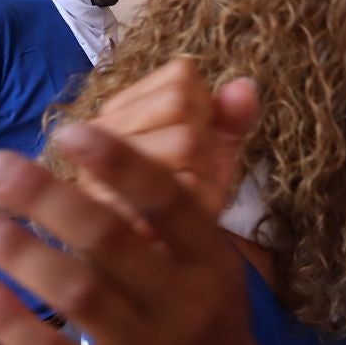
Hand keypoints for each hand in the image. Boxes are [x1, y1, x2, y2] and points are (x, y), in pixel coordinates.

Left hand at [0, 122, 271, 344]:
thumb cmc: (210, 323)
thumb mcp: (219, 255)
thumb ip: (217, 170)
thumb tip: (239, 80)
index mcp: (212, 265)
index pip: (169, 203)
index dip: (120, 163)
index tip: (69, 129)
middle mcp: (186, 309)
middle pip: (113, 243)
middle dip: (50, 200)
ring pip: (82, 299)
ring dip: (24, 256)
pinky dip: (16, 326)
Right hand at [83, 58, 258, 218]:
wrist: (154, 269)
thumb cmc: (182, 209)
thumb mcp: (211, 156)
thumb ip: (230, 120)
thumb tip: (245, 87)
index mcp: (122, 109)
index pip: (181, 75)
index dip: (203, 110)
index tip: (190, 144)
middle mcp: (101, 129)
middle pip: (180, 103)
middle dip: (199, 142)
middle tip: (183, 175)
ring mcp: (100, 166)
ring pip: (183, 140)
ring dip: (196, 173)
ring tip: (176, 197)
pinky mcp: (113, 205)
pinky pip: (180, 185)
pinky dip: (191, 201)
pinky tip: (175, 219)